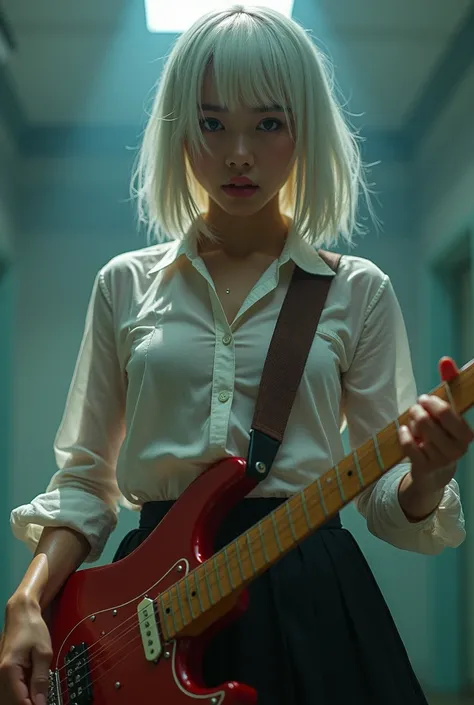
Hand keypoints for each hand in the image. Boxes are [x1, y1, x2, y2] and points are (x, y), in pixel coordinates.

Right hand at [0, 595, 51, 704]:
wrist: (21, 614)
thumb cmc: (33, 629)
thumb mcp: (43, 653)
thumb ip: (41, 679)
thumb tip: (40, 704)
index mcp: (9, 671)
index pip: (19, 701)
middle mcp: (0, 676)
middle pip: (12, 702)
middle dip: (28, 704)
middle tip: (43, 700)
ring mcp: (1, 676)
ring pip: (10, 698)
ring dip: (25, 699)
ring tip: (40, 694)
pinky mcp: (4, 674)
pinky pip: (11, 690)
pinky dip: (22, 693)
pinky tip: (33, 690)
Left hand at [398, 357, 473, 495]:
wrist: (434, 473)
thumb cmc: (441, 436)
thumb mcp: (446, 414)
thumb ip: (449, 385)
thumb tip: (445, 360)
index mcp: (466, 434)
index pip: (447, 413)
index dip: (432, 403)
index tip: (424, 399)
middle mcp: (458, 449)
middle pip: (429, 421)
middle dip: (418, 411)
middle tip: (415, 408)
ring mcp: (441, 461)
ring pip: (418, 432)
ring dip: (411, 424)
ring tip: (412, 424)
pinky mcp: (425, 468)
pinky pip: (409, 446)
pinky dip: (404, 436)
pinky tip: (404, 431)